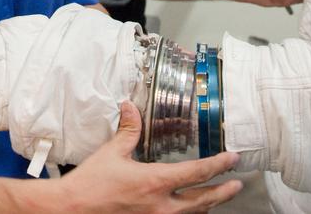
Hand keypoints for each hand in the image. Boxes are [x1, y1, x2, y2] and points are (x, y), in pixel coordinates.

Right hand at [49, 103, 241, 212]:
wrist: (73, 210)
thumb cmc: (91, 183)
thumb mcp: (112, 152)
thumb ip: (128, 130)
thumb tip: (131, 106)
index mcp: (155, 182)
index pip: (197, 173)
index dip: (218, 165)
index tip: (232, 159)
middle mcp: (161, 205)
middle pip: (203, 200)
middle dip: (223, 192)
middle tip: (237, 184)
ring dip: (208, 206)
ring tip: (218, 198)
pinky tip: (191, 211)